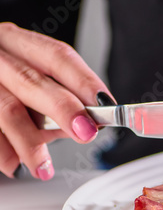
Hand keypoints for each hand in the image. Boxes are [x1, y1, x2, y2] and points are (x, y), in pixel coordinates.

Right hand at [0, 23, 113, 179]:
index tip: (105, 104)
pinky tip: (14, 164)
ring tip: (43, 166)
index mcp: (15, 42)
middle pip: (30, 80)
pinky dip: (4, 152)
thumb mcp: (24, 82)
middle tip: (84, 132)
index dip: (83, 81)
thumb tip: (85, 124)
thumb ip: (52, 101)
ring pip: (7, 109)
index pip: (56, 56)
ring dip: (29, 142)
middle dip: (62, 109)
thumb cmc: (1, 85)